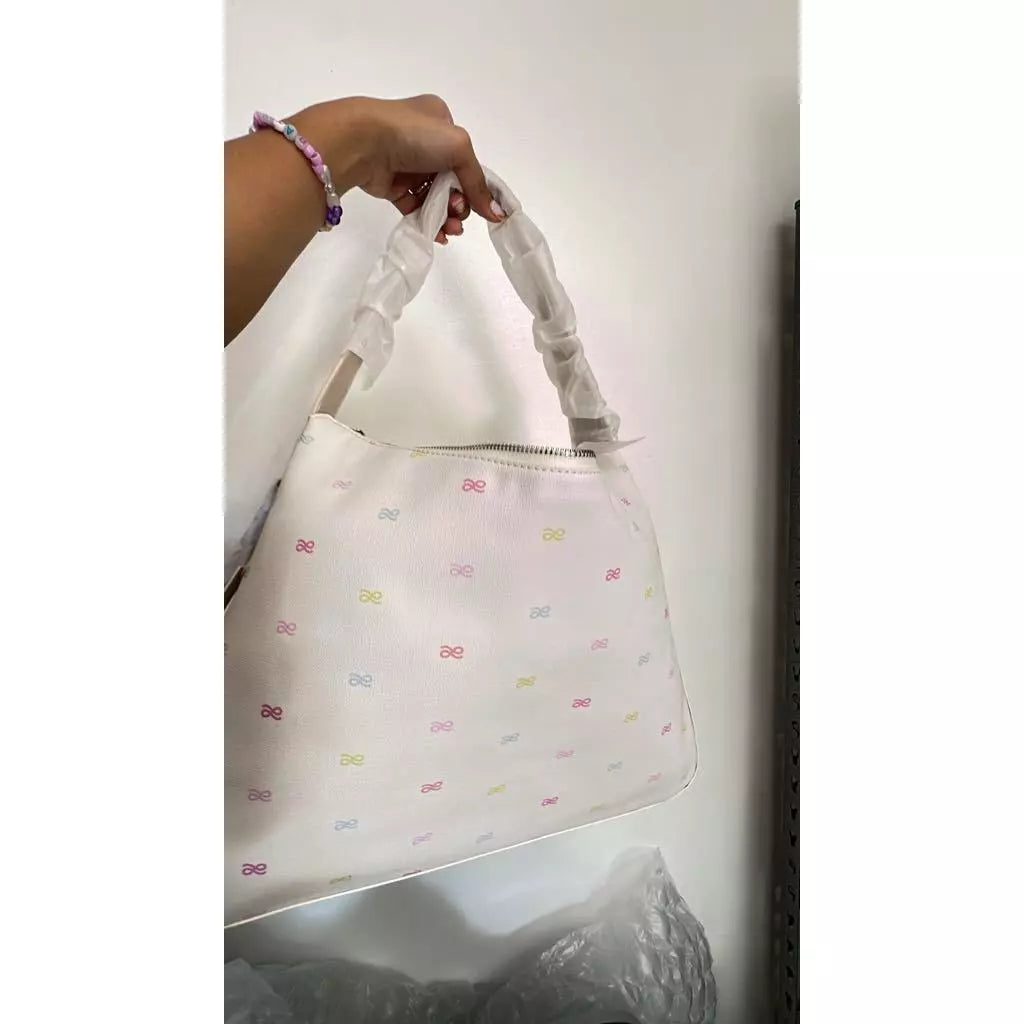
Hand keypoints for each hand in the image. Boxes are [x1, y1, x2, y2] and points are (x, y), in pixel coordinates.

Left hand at [304, 95, 504, 244]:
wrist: (364, 143)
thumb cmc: (415, 135)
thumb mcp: (459, 149)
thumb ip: (478, 183)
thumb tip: (496, 213)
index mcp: (440, 121)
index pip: (464, 159)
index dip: (473, 185)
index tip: (477, 206)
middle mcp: (423, 142)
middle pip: (451, 182)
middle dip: (459, 203)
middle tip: (457, 214)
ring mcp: (406, 164)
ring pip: (434, 197)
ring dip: (446, 216)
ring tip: (450, 229)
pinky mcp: (391, 186)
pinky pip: (415, 207)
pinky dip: (428, 222)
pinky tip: (437, 234)